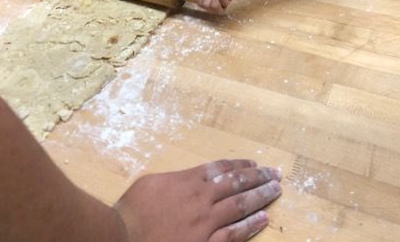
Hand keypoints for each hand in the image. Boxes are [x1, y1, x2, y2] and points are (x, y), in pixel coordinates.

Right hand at [115, 159, 281, 241]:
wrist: (123, 237)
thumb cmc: (132, 211)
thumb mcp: (152, 183)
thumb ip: (176, 179)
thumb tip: (188, 178)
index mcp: (189, 180)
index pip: (222, 168)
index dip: (240, 166)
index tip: (255, 164)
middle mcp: (202, 198)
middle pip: (236, 183)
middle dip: (258, 177)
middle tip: (276, 174)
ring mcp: (205, 222)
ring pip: (239, 205)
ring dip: (260, 196)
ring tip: (276, 190)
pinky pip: (233, 234)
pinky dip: (250, 226)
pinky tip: (264, 219)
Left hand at [196, 0, 258, 11]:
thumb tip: (210, 1)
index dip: (202, 3)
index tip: (211, 5)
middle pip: (204, 4)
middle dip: (211, 9)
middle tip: (219, 6)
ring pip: (211, 6)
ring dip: (218, 9)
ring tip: (225, 5)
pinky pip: (221, 4)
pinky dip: (225, 6)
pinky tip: (229, 2)